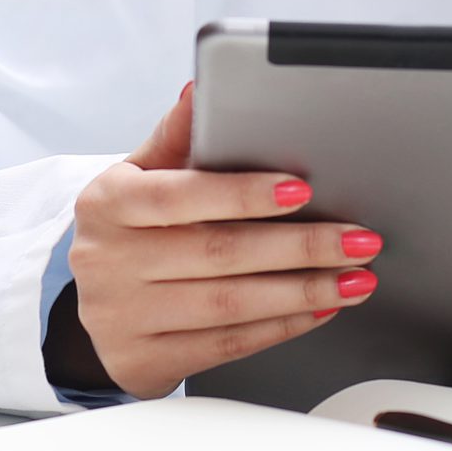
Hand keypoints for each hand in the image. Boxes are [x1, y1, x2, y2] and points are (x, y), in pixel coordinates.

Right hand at [60, 82, 381, 398]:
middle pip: (219, 253)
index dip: (244, 194)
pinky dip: (281, 327)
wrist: (93, 307)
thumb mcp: (139, 175)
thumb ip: (176, 136)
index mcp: (108, 204)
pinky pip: (227, 344)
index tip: (303, 189)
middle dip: (300, 247)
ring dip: (303, 292)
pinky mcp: (144, 360)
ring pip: (229, 305)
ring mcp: (123, 317)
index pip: (182, 196)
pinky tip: (318, 309)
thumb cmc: (130, 229)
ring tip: (354, 279)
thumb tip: (199, 90)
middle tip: (357, 240)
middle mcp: (109, 261)